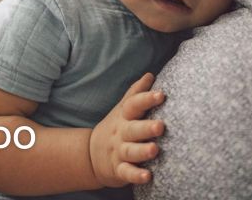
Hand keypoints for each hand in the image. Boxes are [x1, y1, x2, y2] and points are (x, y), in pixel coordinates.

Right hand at [89, 72, 166, 186]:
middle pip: (133, 129)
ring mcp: (119, 152)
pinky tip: (147, 177)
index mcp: (124, 116)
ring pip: (130, 151)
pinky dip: (136, 175)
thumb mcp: (122, 109)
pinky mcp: (118, 169)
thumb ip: (136, 92)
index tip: (161, 95)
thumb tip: (150, 74)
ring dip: (142, 151)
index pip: (134, 105)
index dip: (146, 99)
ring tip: (155, 150)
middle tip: (161, 126)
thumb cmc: (117, 127)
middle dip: (146, 128)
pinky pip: (127, 173)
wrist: (91, 154)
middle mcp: (122, 133)